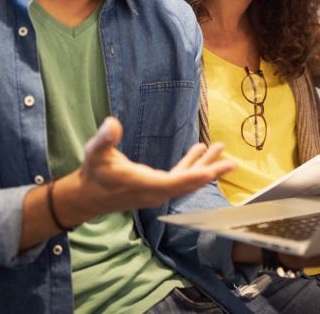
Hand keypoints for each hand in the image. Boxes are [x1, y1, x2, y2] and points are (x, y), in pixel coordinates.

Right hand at [59, 117, 234, 223]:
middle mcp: (155, 192)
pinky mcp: (157, 189)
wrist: (87, 196)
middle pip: (188, 184)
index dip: (195, 176)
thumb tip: (112, 123)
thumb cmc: (93, 173)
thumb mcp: (96, 152)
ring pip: (186, 181)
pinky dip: (191, 167)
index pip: (175, 182)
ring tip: (220, 150)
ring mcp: (157, 192)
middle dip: (210, 172)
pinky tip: (198, 151)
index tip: (213, 170)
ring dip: (204, 167)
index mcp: (144, 184)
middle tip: (231, 163)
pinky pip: (180, 179)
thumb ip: (105, 139)